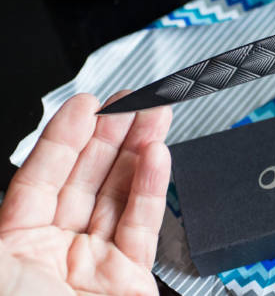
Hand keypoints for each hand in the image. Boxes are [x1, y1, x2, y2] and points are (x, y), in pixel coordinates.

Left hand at [0, 92, 171, 294]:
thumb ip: (7, 217)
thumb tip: (6, 179)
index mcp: (17, 243)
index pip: (42, 176)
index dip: (65, 136)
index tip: (87, 105)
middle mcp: (57, 248)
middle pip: (87, 177)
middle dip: (111, 133)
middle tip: (130, 101)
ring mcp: (96, 261)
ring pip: (120, 194)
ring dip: (138, 150)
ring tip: (153, 116)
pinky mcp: (131, 276)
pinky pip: (142, 223)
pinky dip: (152, 187)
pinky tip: (157, 156)